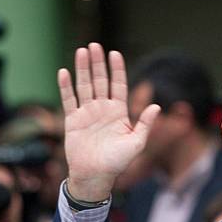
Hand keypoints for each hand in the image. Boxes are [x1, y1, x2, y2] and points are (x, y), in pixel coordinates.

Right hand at [59, 43, 160, 200]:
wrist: (95, 176)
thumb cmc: (117, 162)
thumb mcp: (136, 143)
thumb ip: (145, 124)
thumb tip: (157, 106)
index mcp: (119, 112)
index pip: (118, 85)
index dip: (117, 69)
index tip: (114, 53)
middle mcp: (102, 109)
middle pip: (100, 80)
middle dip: (97, 63)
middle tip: (94, 45)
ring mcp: (87, 113)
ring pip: (84, 86)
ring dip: (82, 69)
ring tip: (81, 51)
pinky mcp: (72, 120)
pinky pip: (68, 100)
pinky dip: (66, 86)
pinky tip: (64, 72)